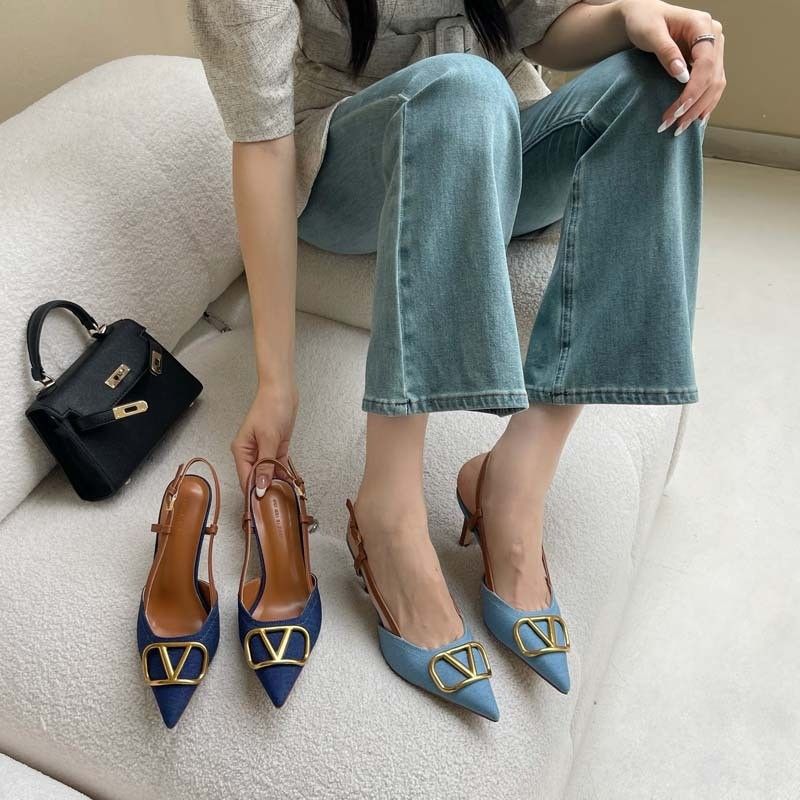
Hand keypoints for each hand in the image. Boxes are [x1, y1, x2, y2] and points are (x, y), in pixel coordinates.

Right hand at [231, 380, 298, 495]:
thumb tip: (259, 487)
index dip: (253, 493)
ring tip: (285, 498)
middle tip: (277, 506)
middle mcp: (251, 453)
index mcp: (242, 450)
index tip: (262, 509)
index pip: (245, 478)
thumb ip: (265, 465)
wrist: (282, 391)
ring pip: (268, 473)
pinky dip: (283, 474)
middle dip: (265, 490)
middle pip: (256, 478)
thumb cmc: (271, 408)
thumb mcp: (269, 438)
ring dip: (275, 483)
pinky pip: (277, 466)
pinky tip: (289, 483)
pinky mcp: (275, 448)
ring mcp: (263, 451)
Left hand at [620, 0, 726, 133]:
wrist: (643, 16)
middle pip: (713, 77)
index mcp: (702, 25)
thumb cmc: (644, 20)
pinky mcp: (706, 62)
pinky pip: (711, 86)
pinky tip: (696, 120)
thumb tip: (682, 75)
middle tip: (675, 126)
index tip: (678, 110)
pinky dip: (704, 104)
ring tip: (682, 128)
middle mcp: (713, 37)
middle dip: (695, 105)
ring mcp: (713, 50)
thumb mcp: (650, 33)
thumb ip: (666, 51)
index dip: (693, 90)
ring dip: (700, 109)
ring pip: (716, 84)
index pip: (706, 63)